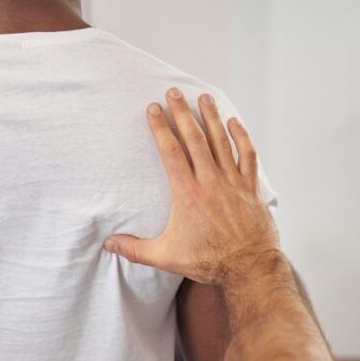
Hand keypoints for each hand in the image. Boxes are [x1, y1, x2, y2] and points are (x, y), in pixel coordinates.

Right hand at [104, 89, 279, 284]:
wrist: (248, 268)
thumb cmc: (208, 262)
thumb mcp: (166, 257)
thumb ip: (135, 249)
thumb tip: (108, 244)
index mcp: (187, 194)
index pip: (170, 151)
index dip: (160, 127)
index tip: (153, 108)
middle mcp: (210, 181)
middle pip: (194, 138)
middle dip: (182, 112)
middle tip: (173, 92)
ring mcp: (233, 182)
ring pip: (221, 141)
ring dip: (211, 117)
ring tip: (203, 97)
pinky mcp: (251, 187)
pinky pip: (247, 154)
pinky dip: (241, 136)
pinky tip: (233, 122)